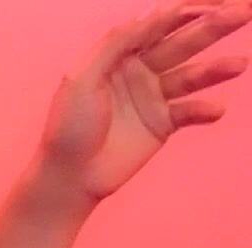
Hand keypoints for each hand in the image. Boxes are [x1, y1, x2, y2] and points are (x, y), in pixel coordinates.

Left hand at [38, 0, 250, 204]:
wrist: (70, 175)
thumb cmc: (68, 126)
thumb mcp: (82, 78)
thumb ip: (114, 45)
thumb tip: (147, 16)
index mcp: (116, 55)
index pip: (156, 24)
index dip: (184, 9)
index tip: (212, 0)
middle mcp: (138, 70)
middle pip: (181, 43)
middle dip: (212, 26)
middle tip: (243, 11)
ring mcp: (152, 97)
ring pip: (191, 75)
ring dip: (216, 69)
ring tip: (239, 64)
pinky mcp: (163, 124)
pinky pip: (190, 111)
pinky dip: (204, 110)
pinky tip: (214, 110)